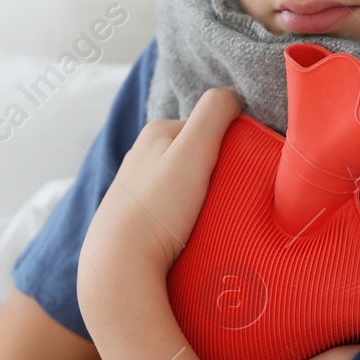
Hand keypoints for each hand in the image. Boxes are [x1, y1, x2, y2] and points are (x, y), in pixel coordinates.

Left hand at [77, 87, 245, 299]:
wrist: (118, 264)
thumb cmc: (158, 207)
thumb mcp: (193, 150)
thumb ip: (214, 114)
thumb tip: (233, 95)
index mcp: (156, 132)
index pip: (209, 126)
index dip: (231, 145)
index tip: (240, 171)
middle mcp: (141, 155)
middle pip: (197, 157)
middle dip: (217, 174)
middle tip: (228, 199)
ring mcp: (136, 188)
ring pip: (185, 185)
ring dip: (203, 199)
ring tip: (210, 221)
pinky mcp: (135, 218)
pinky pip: (172, 211)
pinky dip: (185, 218)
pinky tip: (190, 234)